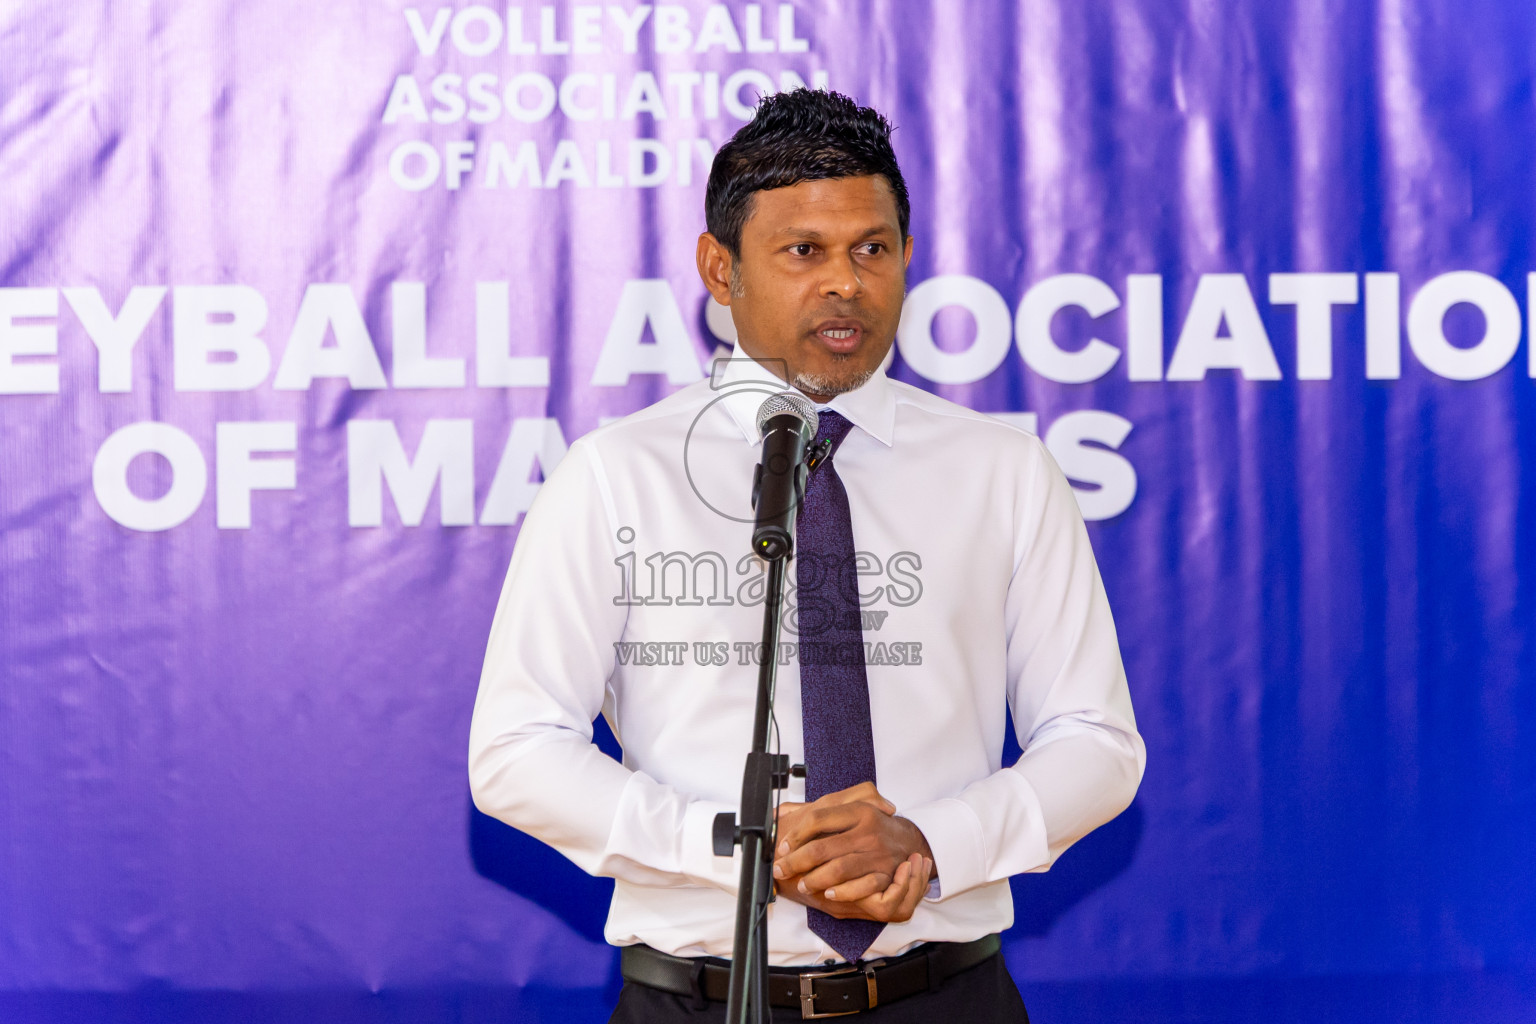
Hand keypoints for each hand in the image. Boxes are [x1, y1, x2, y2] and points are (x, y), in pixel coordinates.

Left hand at [772, 782, 935, 921]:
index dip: (796, 834)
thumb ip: (824, 806)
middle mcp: (869, 829)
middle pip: (822, 847)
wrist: (908, 840)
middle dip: (796, 862)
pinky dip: (841, 891)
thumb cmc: (873, 824)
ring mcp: (878, 852)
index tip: (783, 846)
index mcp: (858, 809)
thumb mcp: (854, 805)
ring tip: (801, 884)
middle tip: (781, 868)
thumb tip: (783, 811)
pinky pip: (860, 886)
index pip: (817, 819)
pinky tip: (827, 893)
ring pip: (837, 869)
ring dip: (814, 879)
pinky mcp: (886, 873)